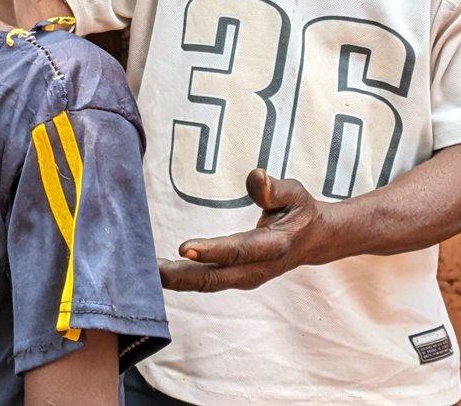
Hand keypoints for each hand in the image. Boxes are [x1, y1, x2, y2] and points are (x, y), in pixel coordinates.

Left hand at [158, 168, 325, 292]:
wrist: (314, 240)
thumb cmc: (299, 211)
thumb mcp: (294, 193)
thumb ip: (274, 188)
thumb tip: (255, 176)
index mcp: (273, 246)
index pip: (238, 250)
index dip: (211, 251)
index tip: (182, 247)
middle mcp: (258, 268)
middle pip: (215, 277)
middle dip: (181, 276)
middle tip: (150, 270)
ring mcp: (246, 277)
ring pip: (207, 283)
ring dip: (178, 280)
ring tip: (146, 272)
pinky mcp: (236, 278)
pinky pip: (206, 281)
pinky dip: (184, 280)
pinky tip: (161, 272)